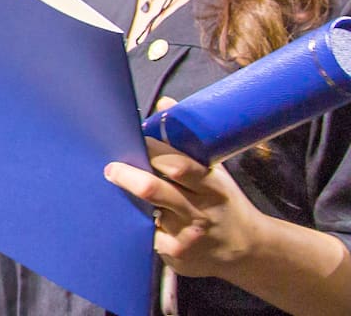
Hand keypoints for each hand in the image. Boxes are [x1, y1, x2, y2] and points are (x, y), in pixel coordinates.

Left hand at [103, 98, 266, 277]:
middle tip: (111, 168)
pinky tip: (125, 216)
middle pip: (155, 191)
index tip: (133, 141)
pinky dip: (133, 225)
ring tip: (114, 188)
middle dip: (128, 176)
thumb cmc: (223, 203)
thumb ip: (187, 142)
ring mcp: (186, 236)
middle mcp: (199, 212)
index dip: (151, 151)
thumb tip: (164, 104)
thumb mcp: (215, 172)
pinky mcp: (174, 255)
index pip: (178, 165)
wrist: (247, 250)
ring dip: (126, 200)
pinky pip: (144, 236)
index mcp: (211, 186)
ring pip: (145, 214)